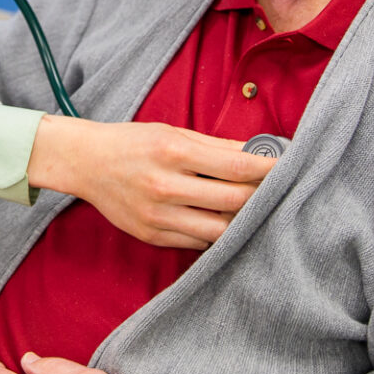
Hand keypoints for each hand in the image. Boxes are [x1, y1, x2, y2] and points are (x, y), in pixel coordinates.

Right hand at [28, 115, 276, 248]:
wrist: (86, 162)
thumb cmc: (133, 142)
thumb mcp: (173, 132)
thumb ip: (216, 145)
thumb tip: (258, 152)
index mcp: (174, 152)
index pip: (236, 165)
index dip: (268, 169)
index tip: (288, 167)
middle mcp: (166, 185)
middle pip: (234, 201)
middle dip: (261, 196)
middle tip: (277, 191)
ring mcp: (158, 215)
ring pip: (220, 229)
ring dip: (242, 221)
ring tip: (254, 210)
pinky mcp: (152, 236)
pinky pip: (198, 242)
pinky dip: (216, 233)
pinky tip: (223, 222)